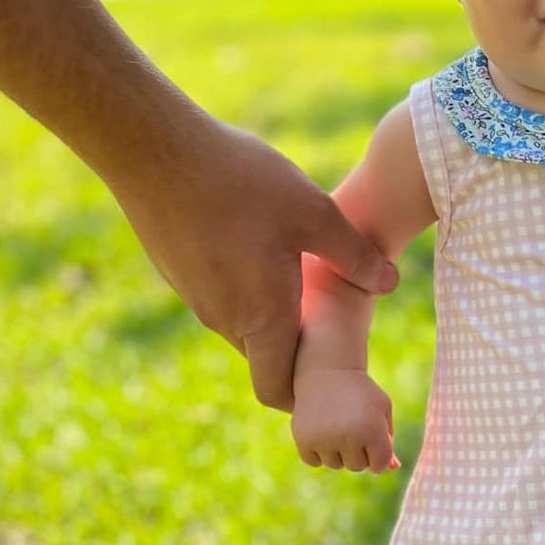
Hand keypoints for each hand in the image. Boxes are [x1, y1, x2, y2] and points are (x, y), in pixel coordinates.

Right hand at [109, 112, 396, 411]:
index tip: (334, 373)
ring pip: (242, 327)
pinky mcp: (177, 273)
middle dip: (297, 351)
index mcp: (262, 317)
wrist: (153, 150)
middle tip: (330, 320)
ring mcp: (195, 298)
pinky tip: (259, 245)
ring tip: (300, 275)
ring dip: (270, 316)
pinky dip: (244, 290)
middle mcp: (224, 319)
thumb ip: (354, 255)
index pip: (278, 391)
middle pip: (265, 359)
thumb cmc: (239, 180)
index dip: (306, 394)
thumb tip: (390, 284)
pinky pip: (220, 299)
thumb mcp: (313, 212)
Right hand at [292, 370, 397, 471]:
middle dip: (358, 452)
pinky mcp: (303, 440)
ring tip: (336, 426)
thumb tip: (393, 467)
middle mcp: (348, 436)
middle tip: (352, 427)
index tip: (373, 440)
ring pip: (335, 464)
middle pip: (357, 466)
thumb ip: (389, 440)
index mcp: (372, 429)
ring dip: (337, 451)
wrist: (326, 372)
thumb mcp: (381, 408)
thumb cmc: (360, 391)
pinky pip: (314, 461)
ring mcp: (324, 439)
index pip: (380, 465)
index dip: (378, 455)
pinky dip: (317, 451)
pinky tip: (321, 431)